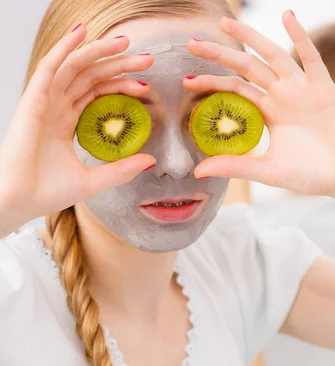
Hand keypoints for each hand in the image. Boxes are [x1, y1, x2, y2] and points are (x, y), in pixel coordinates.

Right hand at [0, 24, 155, 234]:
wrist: (21, 200)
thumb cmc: (47, 193)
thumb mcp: (92, 180)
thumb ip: (121, 170)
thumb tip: (151, 161)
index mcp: (66, 124)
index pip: (97, 94)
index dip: (120, 86)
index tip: (145, 86)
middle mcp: (56, 108)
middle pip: (91, 77)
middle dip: (118, 65)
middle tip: (146, 60)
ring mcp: (44, 102)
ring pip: (75, 67)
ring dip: (99, 52)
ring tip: (126, 42)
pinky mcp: (33, 99)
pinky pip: (50, 66)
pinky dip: (66, 48)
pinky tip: (83, 33)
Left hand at [185, 12, 334, 203]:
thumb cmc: (310, 175)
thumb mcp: (267, 171)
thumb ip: (235, 166)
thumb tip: (198, 172)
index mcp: (269, 113)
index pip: (235, 90)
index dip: (211, 83)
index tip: (186, 80)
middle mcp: (282, 96)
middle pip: (247, 67)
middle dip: (220, 54)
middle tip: (192, 43)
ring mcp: (302, 90)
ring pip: (272, 56)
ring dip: (251, 38)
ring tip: (228, 23)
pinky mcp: (323, 88)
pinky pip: (311, 57)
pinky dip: (300, 37)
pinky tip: (287, 17)